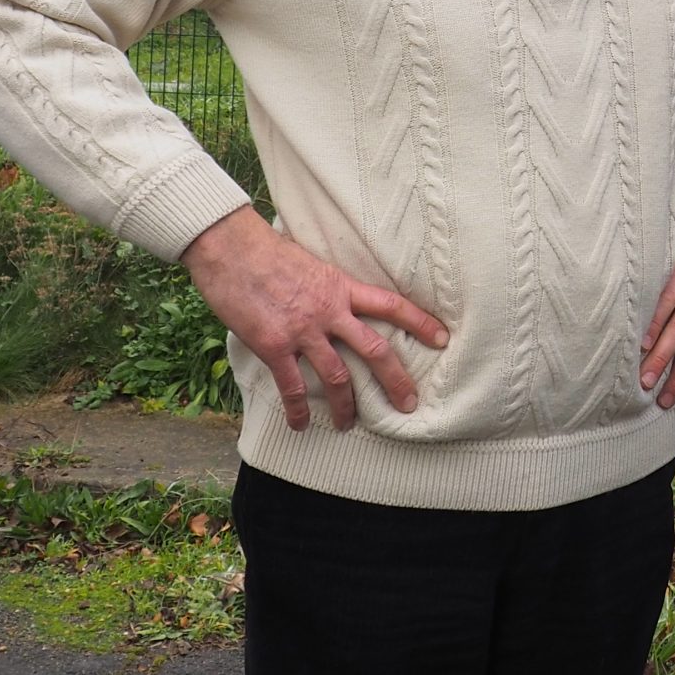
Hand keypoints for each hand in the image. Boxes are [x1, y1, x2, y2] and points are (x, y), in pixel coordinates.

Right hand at [181, 205, 449, 430]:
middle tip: (409, 404)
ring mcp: (303, 330)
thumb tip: (338, 303)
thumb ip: (328, 288)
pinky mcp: (274, 346)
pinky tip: (300, 425)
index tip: (443, 338)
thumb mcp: (312, 264)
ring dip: (347, 406)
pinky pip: (292, 387)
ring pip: (337, 376)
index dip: (419, 322)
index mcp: (341, 287)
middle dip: (396, 380)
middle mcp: (329, 310)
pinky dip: (298, 410)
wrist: (231, 249)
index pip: (391, 305)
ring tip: (350, 424)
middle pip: (375, 349)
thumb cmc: (268, 252)